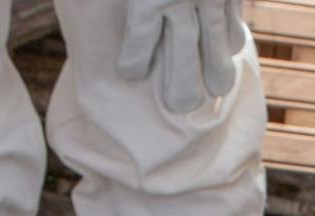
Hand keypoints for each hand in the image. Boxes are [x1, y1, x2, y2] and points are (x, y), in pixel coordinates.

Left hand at [117, 0, 245, 114]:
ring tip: (216, 89)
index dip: (134, 62)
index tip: (129, 72)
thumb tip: (79, 6)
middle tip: (179, 105)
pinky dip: (231, 38)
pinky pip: (234, 21)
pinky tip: (226, 47)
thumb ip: (115, 1)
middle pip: (183, 56)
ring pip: (216, 43)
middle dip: (182, 86)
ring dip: (217, 71)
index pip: (140, 40)